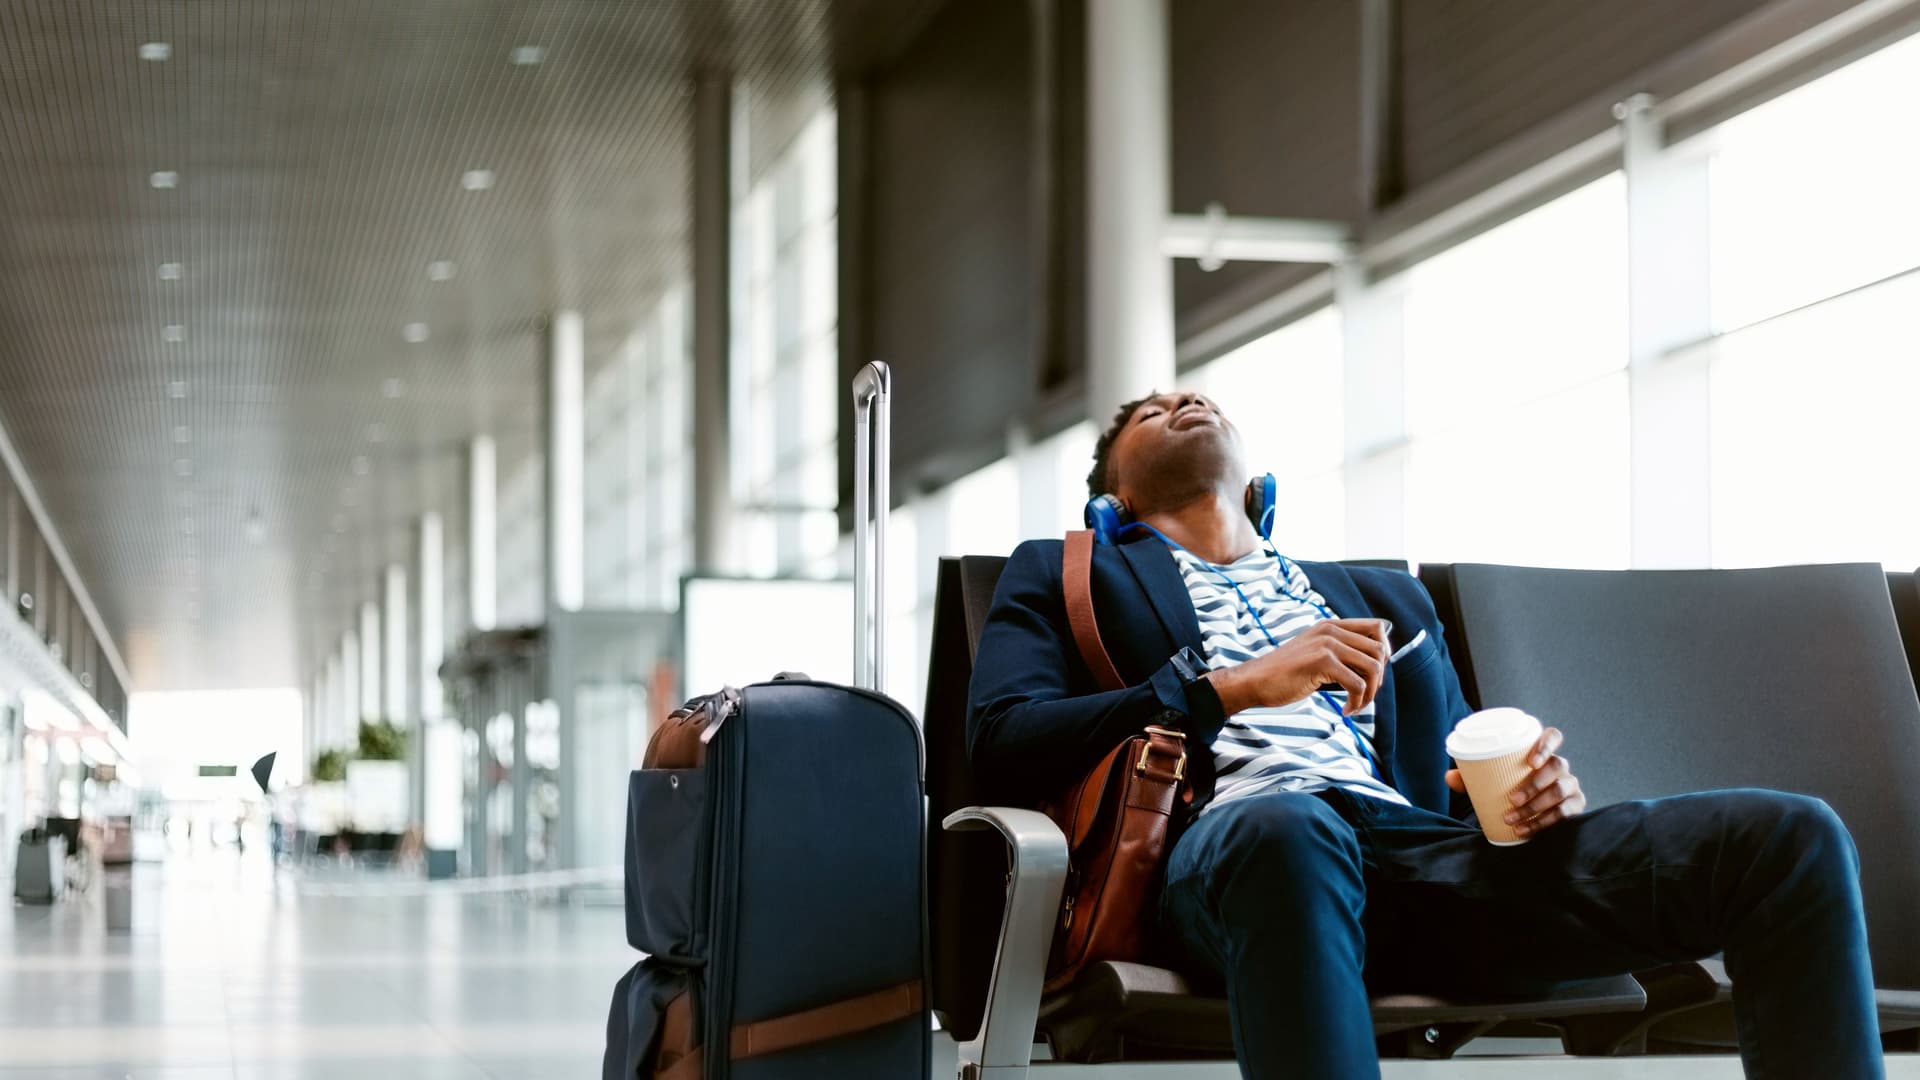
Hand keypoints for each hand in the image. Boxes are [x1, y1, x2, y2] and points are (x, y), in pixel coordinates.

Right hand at [1205, 618, 1388, 717]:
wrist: (1255, 681)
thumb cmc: (1284, 674)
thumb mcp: (1314, 653)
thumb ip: (1339, 653)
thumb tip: (1372, 669)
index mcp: (1331, 626)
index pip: (1377, 627)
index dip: (1385, 651)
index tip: (1375, 673)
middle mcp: (1331, 630)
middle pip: (1379, 651)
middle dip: (1378, 679)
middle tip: (1364, 696)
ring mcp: (1327, 644)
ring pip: (1373, 668)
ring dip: (1370, 694)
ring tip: (1356, 705)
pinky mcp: (1322, 662)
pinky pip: (1357, 685)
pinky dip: (1357, 702)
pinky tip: (1345, 710)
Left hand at [1444, 727, 1585, 837]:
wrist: (1527, 811)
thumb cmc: (1508, 787)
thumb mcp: (1489, 781)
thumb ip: (1470, 777)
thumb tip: (1449, 777)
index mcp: (1541, 753)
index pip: (1553, 736)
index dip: (1546, 744)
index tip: (1531, 761)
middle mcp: (1560, 766)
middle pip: (1558, 766)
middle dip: (1535, 784)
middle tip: (1512, 800)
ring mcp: (1570, 785)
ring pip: (1561, 791)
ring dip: (1536, 807)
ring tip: (1513, 819)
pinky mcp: (1575, 805)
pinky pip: (1566, 813)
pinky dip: (1544, 823)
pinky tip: (1527, 830)